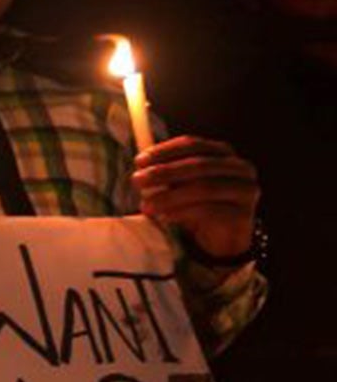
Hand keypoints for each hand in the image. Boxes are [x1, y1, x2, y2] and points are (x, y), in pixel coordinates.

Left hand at [133, 135, 259, 263]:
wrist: (225, 236)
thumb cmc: (200, 205)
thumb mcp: (181, 184)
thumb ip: (166, 171)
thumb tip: (139, 163)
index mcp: (223, 153)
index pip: (192, 144)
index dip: (164, 151)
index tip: (139, 161)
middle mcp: (239, 167)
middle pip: (198, 165)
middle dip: (163, 172)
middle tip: (136, 181)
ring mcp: (245, 190)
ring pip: (204, 188)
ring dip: (169, 196)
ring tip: (145, 205)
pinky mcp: (243, 213)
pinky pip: (210, 211)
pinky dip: (183, 212)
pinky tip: (165, 217)